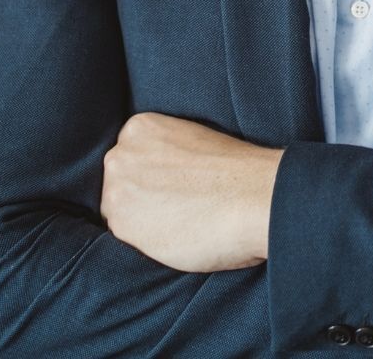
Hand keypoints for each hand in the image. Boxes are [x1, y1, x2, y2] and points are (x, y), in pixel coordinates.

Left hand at [100, 112, 282, 272]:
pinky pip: (126, 240)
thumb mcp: (192, 142)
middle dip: (141, 198)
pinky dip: (148, 244)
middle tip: (178, 209)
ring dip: (143, 223)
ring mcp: (117, 189)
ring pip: (118, 214)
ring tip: (181, 224)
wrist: (255, 197)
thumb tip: (155, 180)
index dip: (150, 179)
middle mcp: (119, 154)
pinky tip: (178, 236)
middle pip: (118, 185)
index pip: (128, 160)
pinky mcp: (122, 225)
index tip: (174, 188)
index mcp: (138, 127)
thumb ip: (163, 155)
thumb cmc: (238, 172)